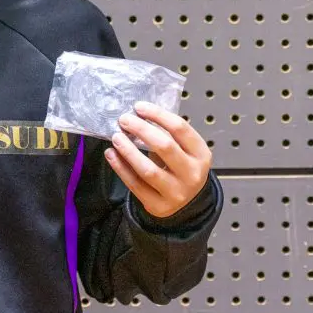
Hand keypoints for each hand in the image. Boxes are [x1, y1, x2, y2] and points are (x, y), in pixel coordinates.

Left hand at [104, 101, 212, 218]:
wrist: (186, 201)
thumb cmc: (181, 167)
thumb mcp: (184, 150)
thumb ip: (167, 134)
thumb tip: (137, 114)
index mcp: (201, 155)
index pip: (180, 128)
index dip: (157, 115)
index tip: (139, 107)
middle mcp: (192, 175)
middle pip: (165, 146)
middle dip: (141, 130)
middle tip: (124, 120)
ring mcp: (177, 193)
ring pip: (148, 170)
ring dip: (128, 151)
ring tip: (116, 137)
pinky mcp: (159, 206)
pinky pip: (135, 185)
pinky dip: (120, 168)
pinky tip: (111, 154)